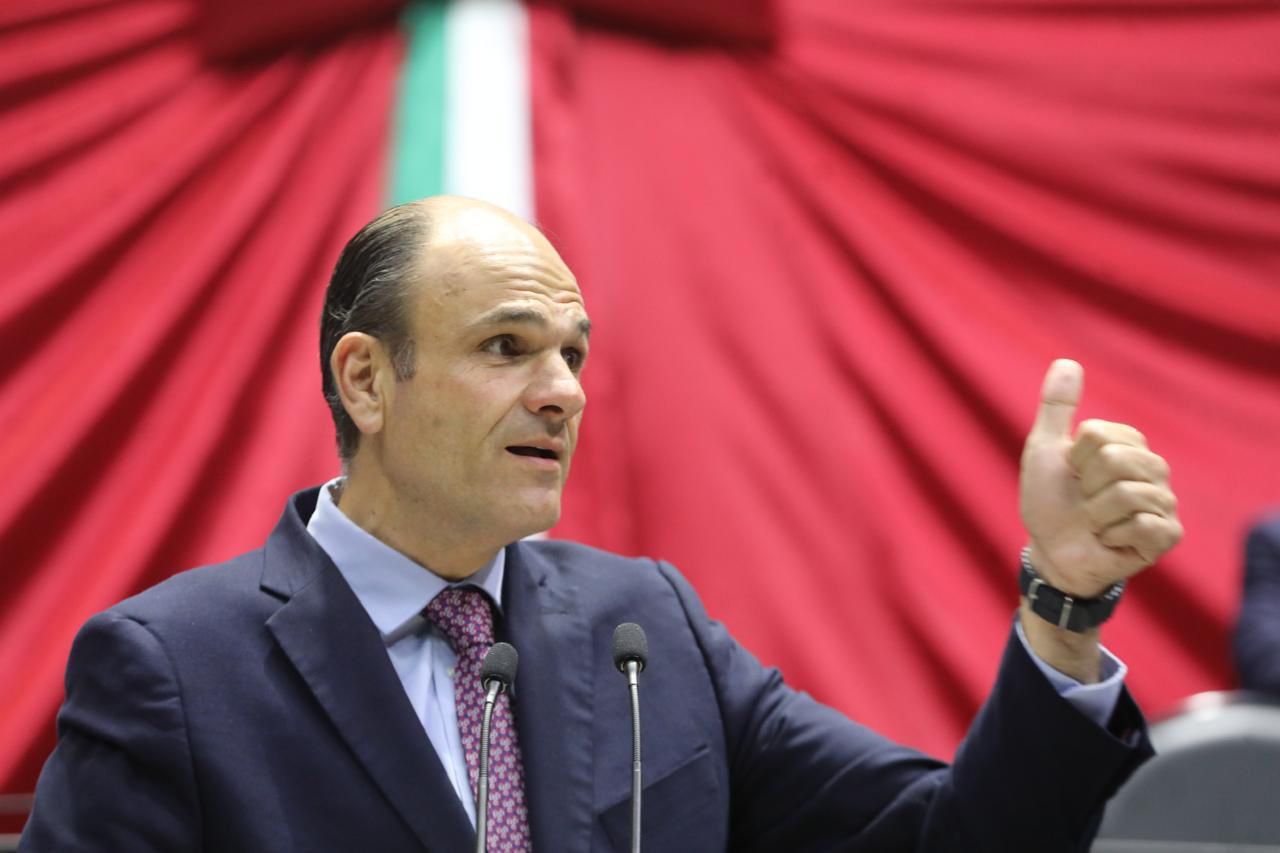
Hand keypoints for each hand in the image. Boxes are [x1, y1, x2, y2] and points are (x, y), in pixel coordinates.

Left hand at [1020, 359, 1181, 597]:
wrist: (1051, 551)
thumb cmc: (1049, 500)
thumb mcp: (1044, 450)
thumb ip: (1056, 407)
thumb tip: (1066, 361)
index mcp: (1129, 443)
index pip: (1097, 434)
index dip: (1073, 458)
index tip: (1072, 474)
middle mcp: (1154, 468)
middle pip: (1114, 459)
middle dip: (1085, 486)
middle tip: (1084, 500)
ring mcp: (1164, 501)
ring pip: (1127, 493)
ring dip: (1096, 514)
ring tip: (1096, 521)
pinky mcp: (1168, 534)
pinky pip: (1143, 524)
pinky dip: (1112, 535)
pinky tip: (1111, 540)